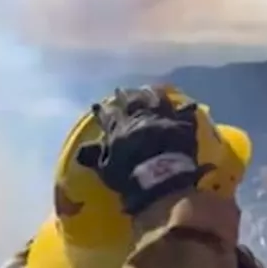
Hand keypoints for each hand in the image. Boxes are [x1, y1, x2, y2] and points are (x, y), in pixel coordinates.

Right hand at [75, 86, 215, 214]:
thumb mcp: (106, 170)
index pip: (108, 115)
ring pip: (156, 99)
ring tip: (148, 89)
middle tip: (122, 90)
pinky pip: (184, 112)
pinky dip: (185, 108)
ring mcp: (162, 117)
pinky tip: (186, 104)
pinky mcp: (182, 124)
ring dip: (151, 93)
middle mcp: (140, 117)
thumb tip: (80, 150)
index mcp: (120, 128)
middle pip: (132, 100)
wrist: (162, 178)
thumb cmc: (130, 177)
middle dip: (125, 95)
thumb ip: (94, 157)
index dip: (102, 110)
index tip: (98, 105)